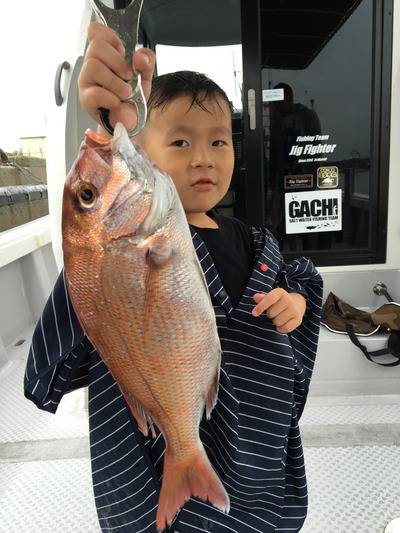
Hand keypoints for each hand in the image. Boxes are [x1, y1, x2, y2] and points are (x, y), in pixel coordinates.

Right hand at [78, 21, 155, 136]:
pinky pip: (95, 92)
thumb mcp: (144, 77)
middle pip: (96, 46)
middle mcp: (92, 65)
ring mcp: (86, 81)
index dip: (110, 37)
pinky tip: (118, 104)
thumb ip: (146, 61)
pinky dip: (111, 98)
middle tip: (128, 77)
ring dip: (115, 81)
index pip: (95, 31)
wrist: (129, 124)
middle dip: (118, 61)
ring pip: (93, 66)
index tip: (122, 52)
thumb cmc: (132, 99)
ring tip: (126, 93)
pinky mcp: (86, 99)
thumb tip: (139, 56)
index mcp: (104, 56)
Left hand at [252, 288, 305, 332]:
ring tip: (278, 317)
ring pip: (277, 322)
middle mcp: (289, 300)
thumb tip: (256, 297)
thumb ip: (262, 298)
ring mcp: (295, 310)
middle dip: (269, 315)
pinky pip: (285, 328)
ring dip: (275, 322)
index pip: (269, 299)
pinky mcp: (298, 320)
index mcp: (280, 292)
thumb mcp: (270, 297)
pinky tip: (282, 324)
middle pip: (271, 313)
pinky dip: (281, 328)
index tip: (254, 313)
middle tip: (274, 312)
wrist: (298, 303)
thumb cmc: (278, 302)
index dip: (260, 307)